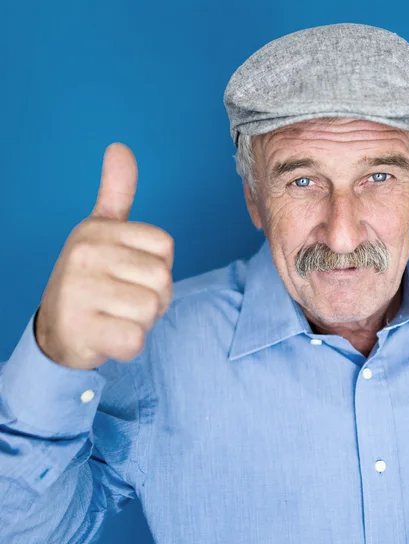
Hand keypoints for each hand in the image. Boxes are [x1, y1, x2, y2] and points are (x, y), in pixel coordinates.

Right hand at [34, 143, 173, 369]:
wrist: (57, 330)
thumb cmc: (90, 279)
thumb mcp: (100, 231)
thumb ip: (116, 193)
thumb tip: (120, 147)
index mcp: (96, 231)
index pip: (165, 246)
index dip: (157, 266)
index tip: (131, 274)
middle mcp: (84, 256)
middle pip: (162, 279)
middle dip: (153, 298)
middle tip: (124, 301)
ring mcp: (79, 293)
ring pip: (151, 309)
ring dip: (141, 321)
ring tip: (114, 316)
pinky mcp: (81, 330)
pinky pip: (135, 339)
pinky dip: (129, 345)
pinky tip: (107, 337)